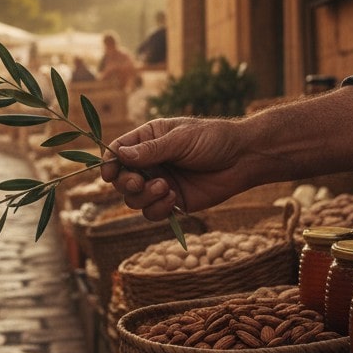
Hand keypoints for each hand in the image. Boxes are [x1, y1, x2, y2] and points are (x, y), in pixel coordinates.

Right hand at [100, 117, 249, 220]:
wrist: (244, 159)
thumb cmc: (214, 140)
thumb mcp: (180, 139)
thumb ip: (151, 150)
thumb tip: (120, 155)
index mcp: (147, 139)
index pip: (117, 152)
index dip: (108, 164)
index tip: (108, 174)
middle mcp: (150, 162)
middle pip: (120, 179)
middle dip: (126, 183)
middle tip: (139, 182)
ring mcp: (160, 183)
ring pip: (133, 199)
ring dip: (144, 197)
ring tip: (166, 188)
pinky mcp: (173, 202)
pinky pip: (152, 213)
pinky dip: (158, 209)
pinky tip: (174, 199)